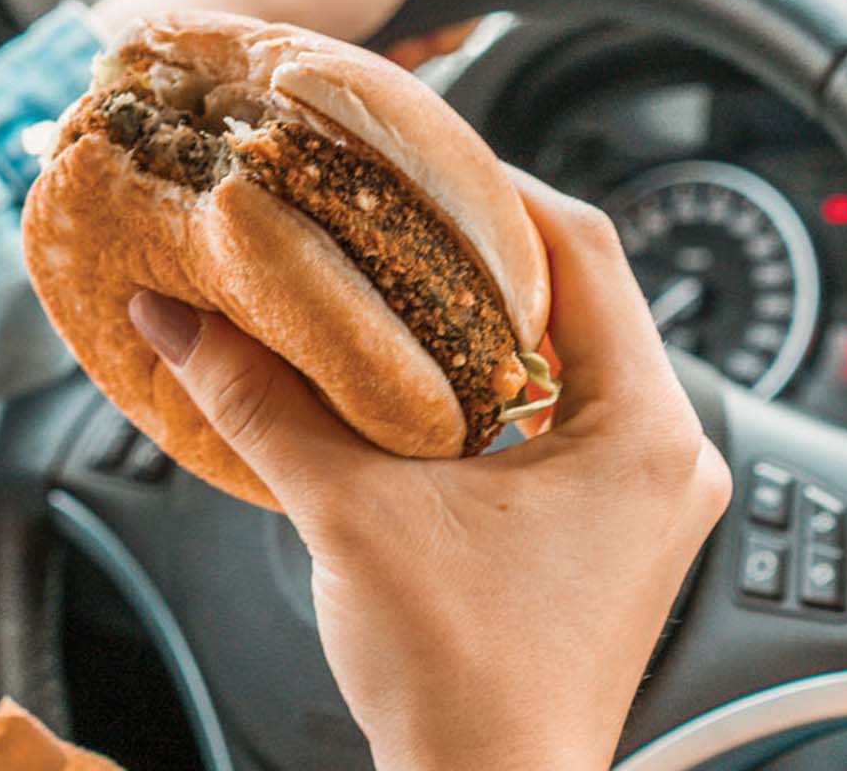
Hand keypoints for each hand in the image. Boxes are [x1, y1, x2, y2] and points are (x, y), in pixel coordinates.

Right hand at [125, 172, 731, 770]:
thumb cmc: (464, 689)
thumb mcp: (349, 516)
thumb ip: (260, 401)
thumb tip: (179, 317)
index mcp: (645, 429)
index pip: (585, 245)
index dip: (490, 186)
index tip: (411, 158)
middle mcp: (668, 457)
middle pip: (580, 298)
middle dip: (472, 251)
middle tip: (382, 213)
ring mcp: (645, 505)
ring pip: (567, 363)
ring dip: (476, 323)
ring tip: (385, 287)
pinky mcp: (611, 543)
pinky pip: (557, 425)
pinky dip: (485, 391)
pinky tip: (410, 386)